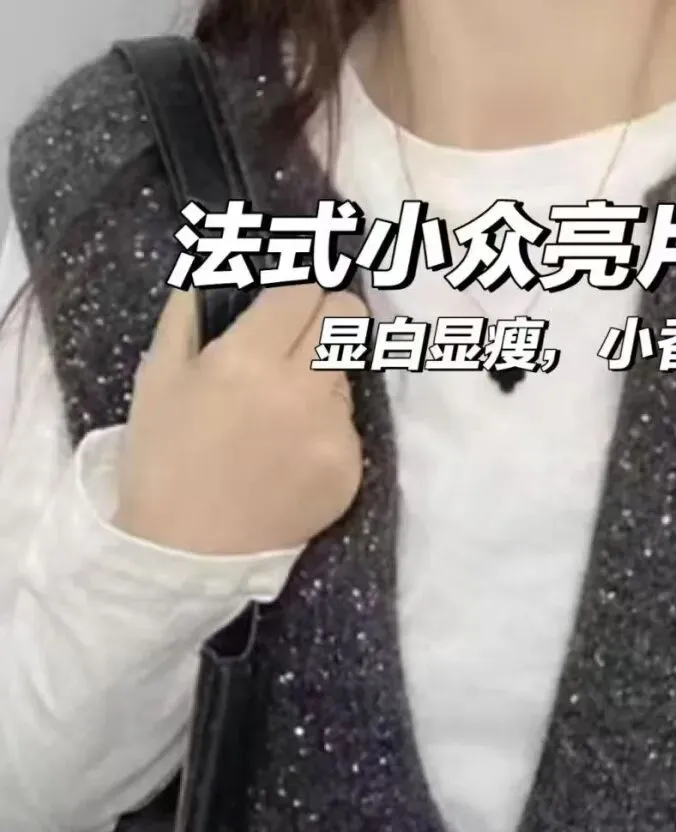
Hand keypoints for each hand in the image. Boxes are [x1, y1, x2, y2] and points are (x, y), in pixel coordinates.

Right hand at [117, 283, 365, 554]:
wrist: (186, 552)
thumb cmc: (164, 459)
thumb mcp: (158, 376)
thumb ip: (189, 313)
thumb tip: (215, 267)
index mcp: (248, 359)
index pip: (306, 290)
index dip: (299, 289)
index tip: (291, 300)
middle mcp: (300, 391)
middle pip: (349, 319)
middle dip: (330, 316)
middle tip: (305, 335)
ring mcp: (332, 435)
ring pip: (347, 376)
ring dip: (323, 380)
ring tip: (280, 413)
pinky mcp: (349, 472)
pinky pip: (349, 429)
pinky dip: (325, 431)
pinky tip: (289, 455)